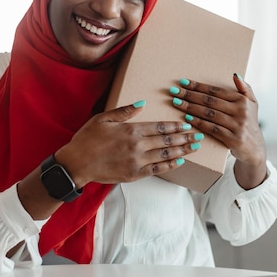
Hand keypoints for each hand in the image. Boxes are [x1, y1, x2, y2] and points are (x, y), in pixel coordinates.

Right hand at [56, 101, 202, 186]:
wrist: (76, 164)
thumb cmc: (87, 139)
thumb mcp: (103, 118)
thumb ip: (125, 111)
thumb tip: (142, 102)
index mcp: (131, 130)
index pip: (160, 127)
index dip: (175, 126)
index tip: (187, 124)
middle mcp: (138, 145)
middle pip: (167, 141)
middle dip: (185, 138)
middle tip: (199, 135)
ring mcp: (137, 161)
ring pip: (166, 155)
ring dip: (182, 151)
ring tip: (195, 147)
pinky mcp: (134, 174)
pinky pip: (157, 170)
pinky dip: (170, 165)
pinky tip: (180, 161)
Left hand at [169, 74, 266, 188]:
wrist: (255, 149)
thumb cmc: (249, 123)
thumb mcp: (252, 104)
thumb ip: (245, 88)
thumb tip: (235, 74)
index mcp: (243, 100)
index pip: (216, 91)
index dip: (198, 86)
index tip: (183, 82)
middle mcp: (241, 112)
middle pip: (210, 101)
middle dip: (190, 95)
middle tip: (174, 91)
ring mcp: (237, 126)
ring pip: (209, 114)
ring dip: (190, 107)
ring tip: (176, 102)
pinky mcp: (233, 139)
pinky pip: (211, 128)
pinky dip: (198, 122)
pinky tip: (186, 118)